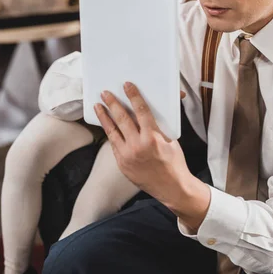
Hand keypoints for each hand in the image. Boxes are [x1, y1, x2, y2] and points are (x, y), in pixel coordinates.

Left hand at [95, 82, 209, 228]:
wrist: (172, 187)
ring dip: (104, 117)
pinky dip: (109, 133)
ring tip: (98, 106)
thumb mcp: (170, 139)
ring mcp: (127, 155)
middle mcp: (138, 145)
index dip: (133, 96)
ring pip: (112, 131)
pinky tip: (105, 124)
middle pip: (122, 118)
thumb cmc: (174, 161)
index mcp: (153, 137)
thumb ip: (158, 125)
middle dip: (113, 103)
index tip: (127, 86)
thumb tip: (152, 109)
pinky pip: (113, 144)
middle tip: (106, 93)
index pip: (141, 110)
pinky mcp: (122, 164)